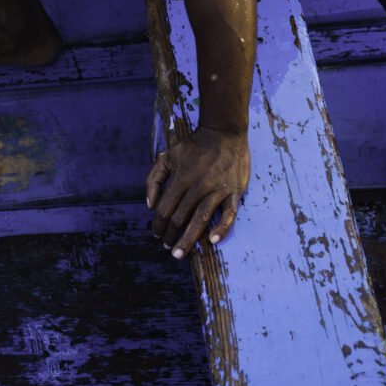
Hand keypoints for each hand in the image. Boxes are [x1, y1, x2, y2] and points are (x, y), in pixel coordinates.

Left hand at [144, 125, 250, 257]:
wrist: (224, 132)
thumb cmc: (193, 146)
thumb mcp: (167, 156)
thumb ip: (153, 179)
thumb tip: (151, 206)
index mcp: (181, 178)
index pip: (165, 209)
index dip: (158, 225)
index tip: (157, 234)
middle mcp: (198, 186)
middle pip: (180, 218)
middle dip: (171, 236)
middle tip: (168, 248)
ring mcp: (218, 189)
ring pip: (201, 220)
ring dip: (189, 239)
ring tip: (180, 253)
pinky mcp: (234, 192)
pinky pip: (229, 214)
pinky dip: (222, 228)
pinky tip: (212, 241)